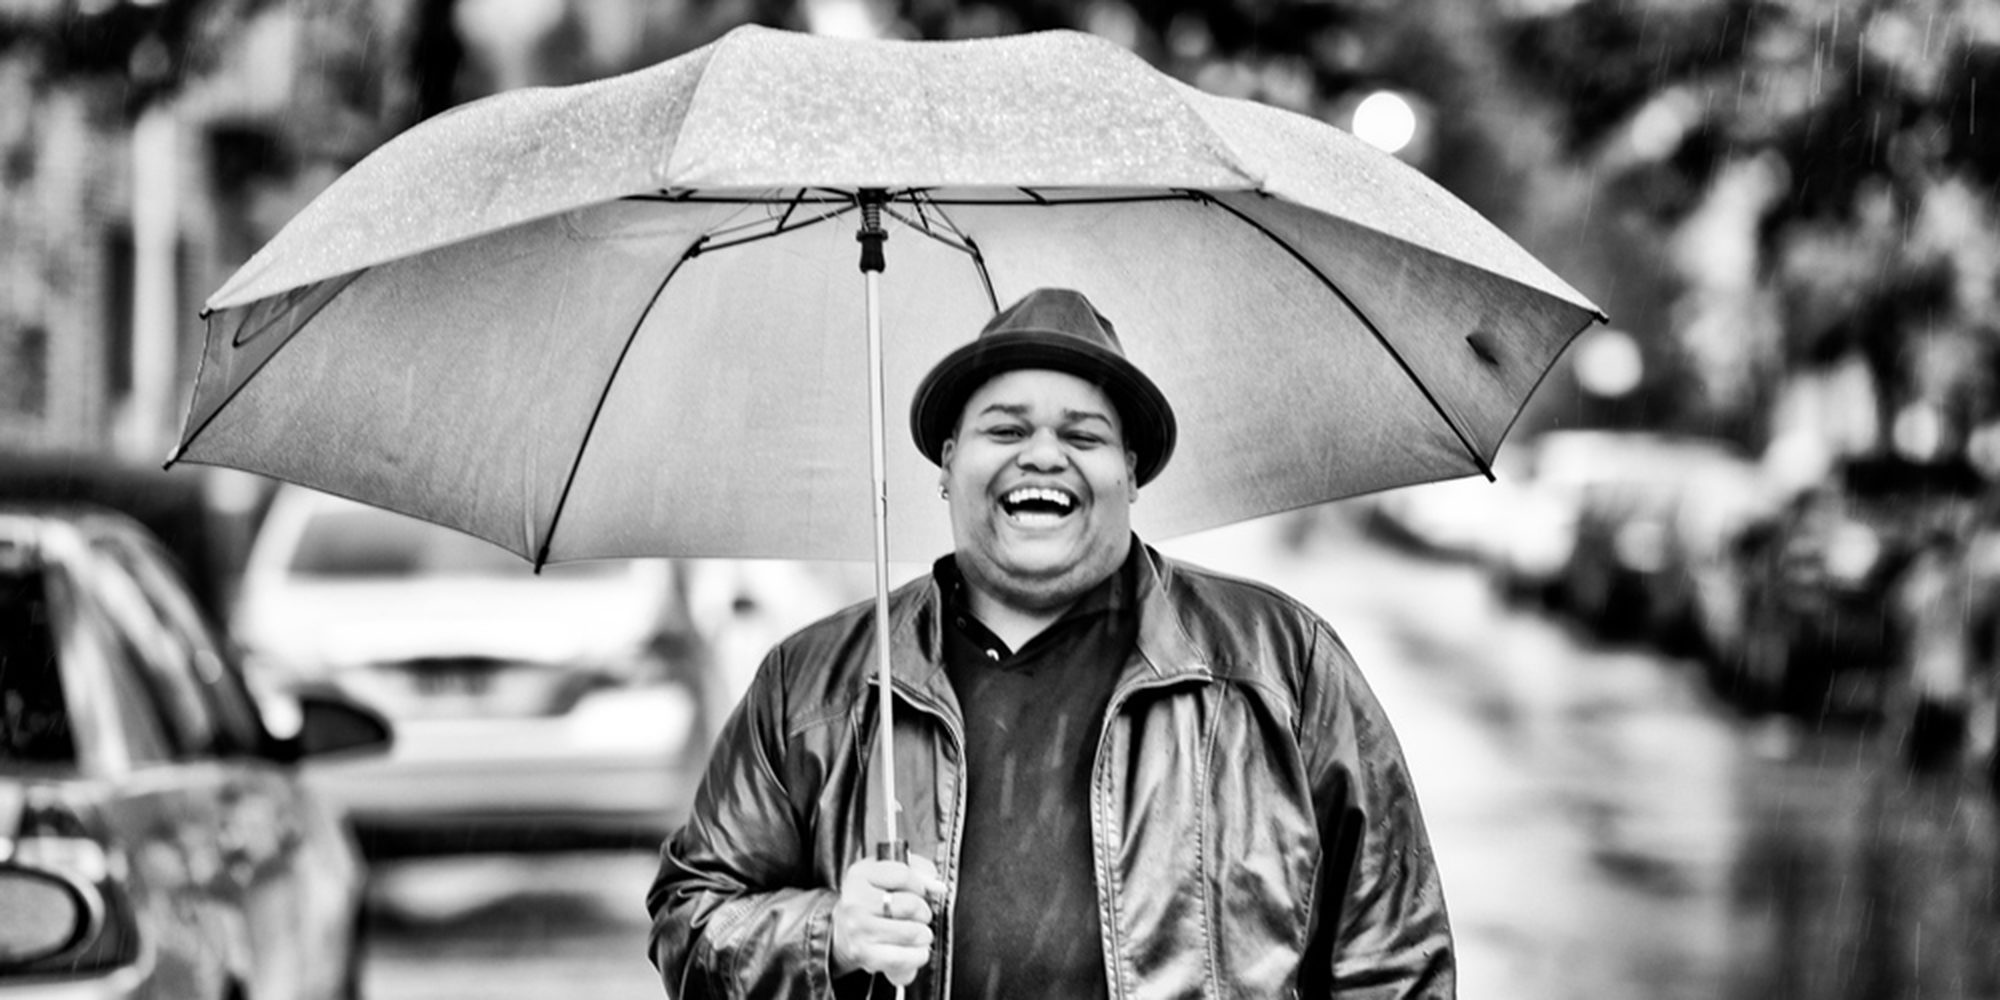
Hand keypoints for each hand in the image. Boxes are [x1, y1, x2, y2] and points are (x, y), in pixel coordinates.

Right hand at [830, 853, 947, 985]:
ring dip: (923, 934)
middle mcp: (854, 903)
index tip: (916, 891)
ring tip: (915, 932)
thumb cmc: (873, 900)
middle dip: (923, 911)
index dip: (918, 885)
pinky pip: (906, 958)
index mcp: (859, 876)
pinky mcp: (866, 956)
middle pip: (911, 905)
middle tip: (916, 915)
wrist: (844, 931)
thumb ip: (918, 871)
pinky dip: (918, 955)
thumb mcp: (888, 874)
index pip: (903, 875)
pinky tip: (914, 949)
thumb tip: (938, 886)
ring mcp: (858, 931)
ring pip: (913, 933)